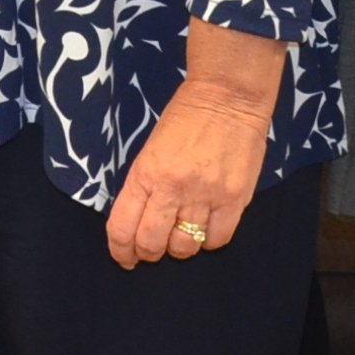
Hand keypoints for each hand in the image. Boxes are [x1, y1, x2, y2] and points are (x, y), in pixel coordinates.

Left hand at [107, 81, 274, 269]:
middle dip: (148, 253)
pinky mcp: (234, 199)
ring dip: (180, 247)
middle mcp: (172, 188)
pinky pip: (217, 239)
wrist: (228, 96)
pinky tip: (207, 226)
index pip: (122, 227)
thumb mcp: (151, 149)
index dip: (120, 251)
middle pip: (152, 243)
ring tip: (182, 234)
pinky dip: (209, 240)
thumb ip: (145, 186)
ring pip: (185, 247)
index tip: (124, 258)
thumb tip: (141, 222)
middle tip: (153, 249)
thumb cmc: (185, 118)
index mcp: (145, 172)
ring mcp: (204, 195)